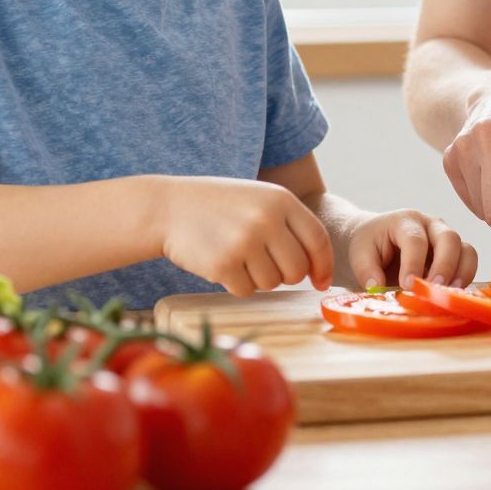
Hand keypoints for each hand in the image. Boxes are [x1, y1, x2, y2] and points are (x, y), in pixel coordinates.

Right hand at [158, 177, 333, 295]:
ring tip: (238, 256)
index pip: (318, 239)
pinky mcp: (223, 264)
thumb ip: (290, 225)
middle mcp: (266, 219)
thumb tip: (318, 269)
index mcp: (281, 199)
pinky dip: (236, 285)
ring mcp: (245, 242)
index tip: (321, 281)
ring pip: (272, 283)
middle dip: (286, 275)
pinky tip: (222, 263)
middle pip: (297, 269)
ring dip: (258, 278)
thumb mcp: (259, 200)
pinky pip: (246, 290)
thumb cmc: (219, 207)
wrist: (167, 208)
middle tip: (265, 265)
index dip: (323, 265)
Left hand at [346, 209, 478, 288]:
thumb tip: (377, 287)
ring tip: (450, 296)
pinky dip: (464, 280)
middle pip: (449, 238)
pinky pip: (468, 264)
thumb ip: (366, 269)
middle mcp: (431, 225)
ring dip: (461, 274)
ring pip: (466, 250)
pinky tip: (452, 297)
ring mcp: (445, 239)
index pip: (415, 240)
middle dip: (444, 266)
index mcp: (406, 221)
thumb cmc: (369, 245)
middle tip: (434, 289)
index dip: (413, 263)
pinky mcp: (454, 255)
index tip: (408, 286)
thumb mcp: (359, 253)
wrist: (376, 239)